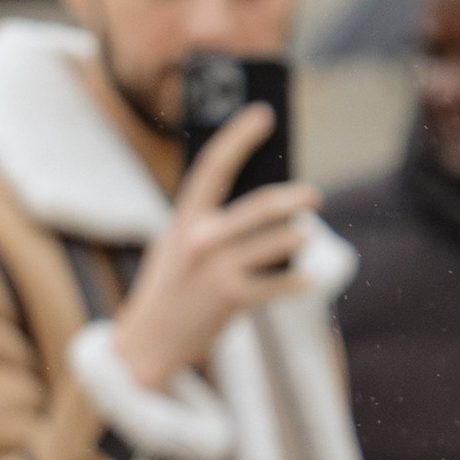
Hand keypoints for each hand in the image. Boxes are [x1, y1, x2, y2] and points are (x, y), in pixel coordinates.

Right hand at [111, 105, 319, 386]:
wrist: (147, 344)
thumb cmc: (167, 288)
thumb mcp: (174, 245)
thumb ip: (206, 221)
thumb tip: (262, 203)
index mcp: (183, 219)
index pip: (214, 166)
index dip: (240, 136)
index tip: (264, 115)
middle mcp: (200, 240)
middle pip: (261, 205)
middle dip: (295, 197)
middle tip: (312, 195)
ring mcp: (218, 269)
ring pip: (279, 241)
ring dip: (298, 236)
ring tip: (304, 234)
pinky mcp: (232, 298)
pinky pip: (280, 282)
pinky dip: (298, 281)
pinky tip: (308, 280)